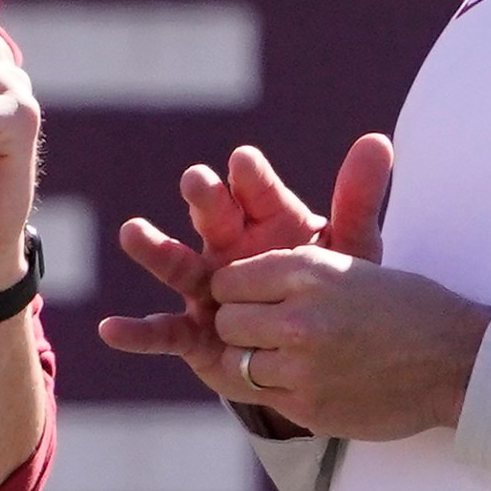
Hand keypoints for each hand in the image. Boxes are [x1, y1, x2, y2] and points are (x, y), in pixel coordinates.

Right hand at [96, 135, 393, 407]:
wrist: (317, 349)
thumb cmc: (329, 287)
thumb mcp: (350, 250)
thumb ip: (358, 201)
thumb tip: (379, 141)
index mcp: (267, 221)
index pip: (257, 191)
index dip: (250, 177)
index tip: (244, 162)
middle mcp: (229, 247)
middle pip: (213, 217)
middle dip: (204, 198)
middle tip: (196, 180)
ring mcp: (207, 288)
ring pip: (178, 265)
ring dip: (155, 249)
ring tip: (133, 232)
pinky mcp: (195, 333)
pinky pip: (165, 331)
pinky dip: (138, 333)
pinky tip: (112, 330)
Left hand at [209, 246, 490, 441]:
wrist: (459, 362)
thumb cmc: (409, 308)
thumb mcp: (351, 267)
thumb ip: (294, 275)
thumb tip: (235, 285)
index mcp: (310, 271)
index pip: (229, 279)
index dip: (235, 290)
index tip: (249, 299)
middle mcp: (300, 315)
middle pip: (225, 321)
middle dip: (237, 326)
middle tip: (261, 331)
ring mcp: (302, 367)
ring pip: (236, 363)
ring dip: (251, 362)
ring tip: (280, 358)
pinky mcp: (309, 407)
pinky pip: (261, 397)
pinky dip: (273, 390)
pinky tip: (300, 381)